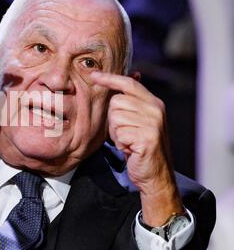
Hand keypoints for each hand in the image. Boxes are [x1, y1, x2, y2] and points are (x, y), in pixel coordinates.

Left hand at [90, 71, 183, 225]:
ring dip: (116, 133)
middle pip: (116, 101)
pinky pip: (119, 133)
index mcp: (154, 103)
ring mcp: (153, 124)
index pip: (129, 83)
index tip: (93, 75)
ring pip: (115, 117)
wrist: (156, 175)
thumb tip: (132, 75)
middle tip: (124, 133)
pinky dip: (120, 143)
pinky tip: (130, 149)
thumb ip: (133, 102)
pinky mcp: (147, 138)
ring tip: (128, 141)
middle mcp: (156, 110)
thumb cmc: (141, 148)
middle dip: (113, 119)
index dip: (110, 78)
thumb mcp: (139, 121)